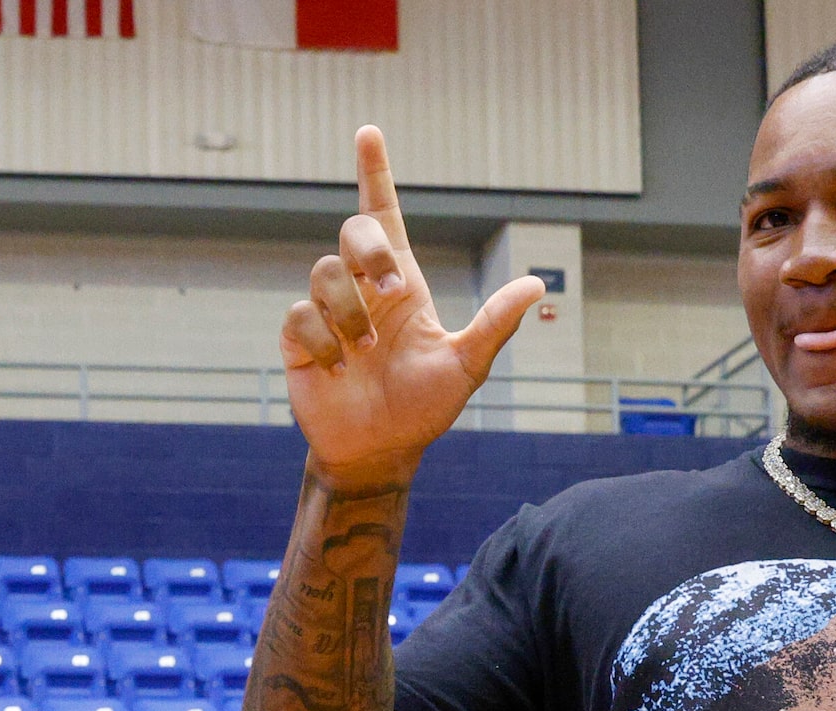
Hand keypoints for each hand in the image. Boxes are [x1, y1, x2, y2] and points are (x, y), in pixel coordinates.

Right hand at [280, 127, 546, 489]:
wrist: (379, 452)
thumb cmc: (423, 408)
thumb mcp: (466, 365)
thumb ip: (495, 323)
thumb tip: (536, 284)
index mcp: (401, 284)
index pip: (384, 217)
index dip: (375, 173)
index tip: (368, 133)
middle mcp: (362, 291)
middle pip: (354, 234)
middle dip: (370, 253)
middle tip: (392, 291)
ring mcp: (328, 314)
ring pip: (324, 275)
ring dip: (348, 314)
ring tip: (364, 353)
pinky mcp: (299, 342)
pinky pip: (299, 317)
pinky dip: (322, 343)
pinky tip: (339, 370)